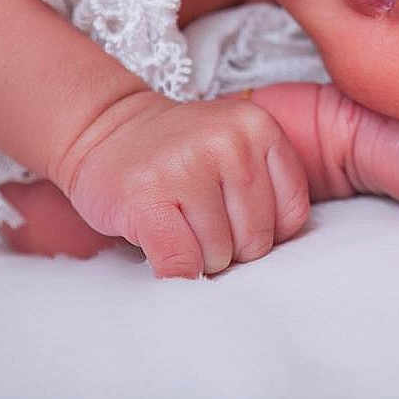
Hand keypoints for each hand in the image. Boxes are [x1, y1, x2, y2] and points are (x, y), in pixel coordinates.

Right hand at [50, 90, 309, 277]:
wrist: (107, 129)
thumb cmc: (181, 153)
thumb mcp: (240, 146)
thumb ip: (268, 189)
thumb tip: (276, 268)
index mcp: (260, 127)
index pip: (291, 218)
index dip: (263, 232)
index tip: (235, 218)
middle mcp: (230, 141)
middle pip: (256, 241)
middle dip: (229, 247)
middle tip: (199, 221)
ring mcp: (187, 166)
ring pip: (219, 257)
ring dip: (197, 257)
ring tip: (177, 222)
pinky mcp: (147, 197)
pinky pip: (180, 264)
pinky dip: (173, 271)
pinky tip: (159, 242)